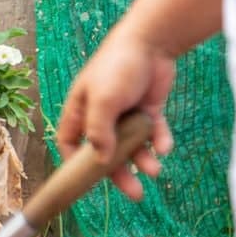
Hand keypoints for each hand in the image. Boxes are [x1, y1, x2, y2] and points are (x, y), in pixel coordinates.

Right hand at [55, 27, 174, 199]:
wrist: (152, 42)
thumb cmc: (117, 67)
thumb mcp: (103, 101)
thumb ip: (99, 131)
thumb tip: (100, 160)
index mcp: (81, 111)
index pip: (70, 143)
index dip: (76, 164)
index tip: (87, 183)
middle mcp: (101, 115)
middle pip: (106, 152)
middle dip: (119, 174)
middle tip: (135, 193)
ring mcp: (125, 113)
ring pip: (132, 145)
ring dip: (143, 159)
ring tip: (155, 170)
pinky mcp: (147, 109)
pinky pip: (152, 132)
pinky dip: (159, 140)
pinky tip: (165, 145)